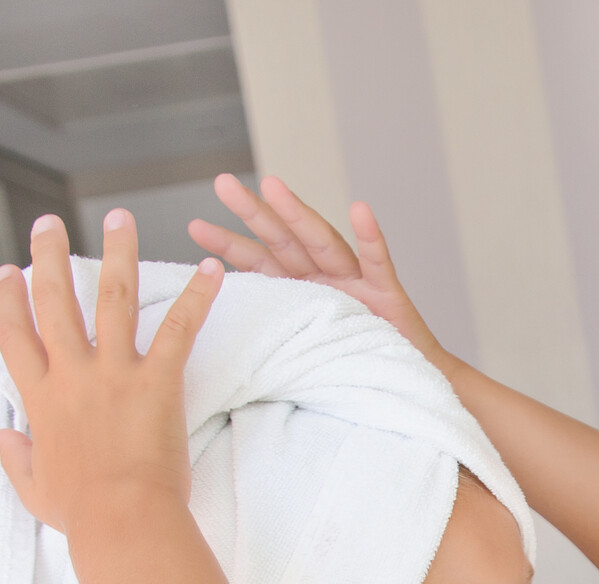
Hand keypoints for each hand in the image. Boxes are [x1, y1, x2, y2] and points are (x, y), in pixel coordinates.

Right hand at [0, 211, 221, 536]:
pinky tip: (211, 268)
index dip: (8, 300)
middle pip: (54, 302)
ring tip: (119, 218)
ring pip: (113, 299)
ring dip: (118, 254)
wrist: (123, 521)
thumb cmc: (82, 514)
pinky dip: (198, 297)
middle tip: (48, 224)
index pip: (14, 335)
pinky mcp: (157, 382)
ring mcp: (114, 373)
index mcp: (39, 398)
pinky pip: (180, 329)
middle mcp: (71, 374)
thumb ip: (14, 457)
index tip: (7, 272)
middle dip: (50, 257)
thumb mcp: (33, 487)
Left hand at [189, 175, 444, 364]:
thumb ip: (272, 337)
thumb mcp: (302, 354)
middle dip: (254, 212)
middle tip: (223, 183)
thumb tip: (223, 343)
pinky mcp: (389, 295)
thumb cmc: (354, 369)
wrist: (404, 385)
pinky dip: (371, 237)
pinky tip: (360, 210)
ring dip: (299, 213)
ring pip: (324, 243)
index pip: (261, 263)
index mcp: (302, 293)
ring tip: (273, 185)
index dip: (230, 245)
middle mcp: (326, 280)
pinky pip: (379, 262)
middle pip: (285, 241)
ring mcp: (358, 284)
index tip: (194, 228)